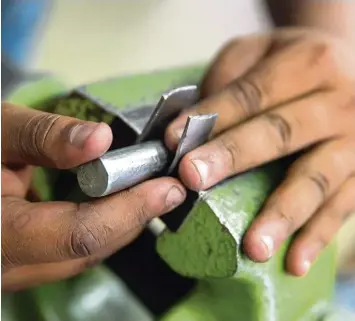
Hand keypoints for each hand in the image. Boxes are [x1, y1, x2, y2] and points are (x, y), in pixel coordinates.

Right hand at [1, 103, 185, 290]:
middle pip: (88, 252)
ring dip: (121, 226)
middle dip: (133, 219)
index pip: (78, 235)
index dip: (129, 211)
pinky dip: (101, 228)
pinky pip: (71, 252)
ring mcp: (13, 268)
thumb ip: (44, 136)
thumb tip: (101, 139)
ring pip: (83, 257)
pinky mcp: (21, 261)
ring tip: (149, 194)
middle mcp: (5, 264)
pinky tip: (116, 204)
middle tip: (166, 189)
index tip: (167, 189)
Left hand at [165, 28, 354, 275]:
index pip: (251, 93)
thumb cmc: (293, 63)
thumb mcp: (261, 52)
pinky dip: (317, 236)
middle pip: (280, 132)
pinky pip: (343, 207)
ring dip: (282, 213)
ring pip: (316, 178)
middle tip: (194, 180)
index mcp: (308, 63)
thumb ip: (229, 81)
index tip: (171, 140)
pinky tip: (294, 263)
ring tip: (253, 246)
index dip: (211, 116)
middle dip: (234, 157)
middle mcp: (339, 100)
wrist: (349, 65)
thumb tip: (189, 127)